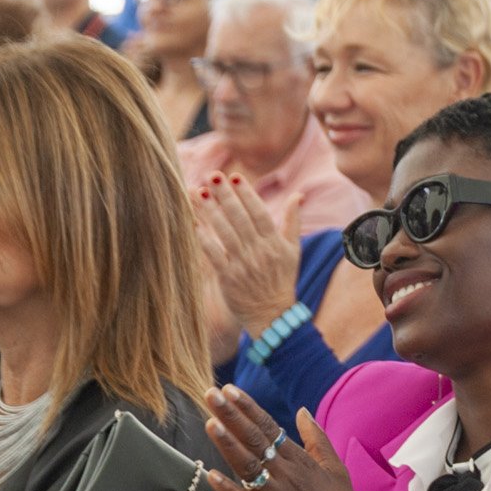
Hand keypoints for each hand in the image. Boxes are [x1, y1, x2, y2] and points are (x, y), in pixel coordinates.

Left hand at [194, 176, 304, 334]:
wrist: (273, 314)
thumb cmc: (282, 279)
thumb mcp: (293, 250)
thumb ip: (293, 221)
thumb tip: (298, 195)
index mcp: (275, 243)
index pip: (260, 212)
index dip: (246, 194)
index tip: (234, 176)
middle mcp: (259, 252)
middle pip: (239, 218)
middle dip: (225, 196)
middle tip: (212, 176)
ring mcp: (243, 264)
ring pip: (224, 232)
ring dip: (210, 212)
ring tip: (198, 193)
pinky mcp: (228, 278)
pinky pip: (213, 254)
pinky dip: (202, 238)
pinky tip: (192, 223)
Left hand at [200, 386, 397, 490]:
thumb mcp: (337, 471)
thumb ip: (318, 440)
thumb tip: (303, 411)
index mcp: (303, 462)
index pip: (270, 428)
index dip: (248, 408)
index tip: (230, 391)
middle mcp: (289, 477)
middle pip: (255, 441)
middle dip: (232, 416)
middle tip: (211, 394)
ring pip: (248, 467)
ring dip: (227, 444)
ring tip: (210, 422)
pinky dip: (228, 489)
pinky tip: (211, 474)